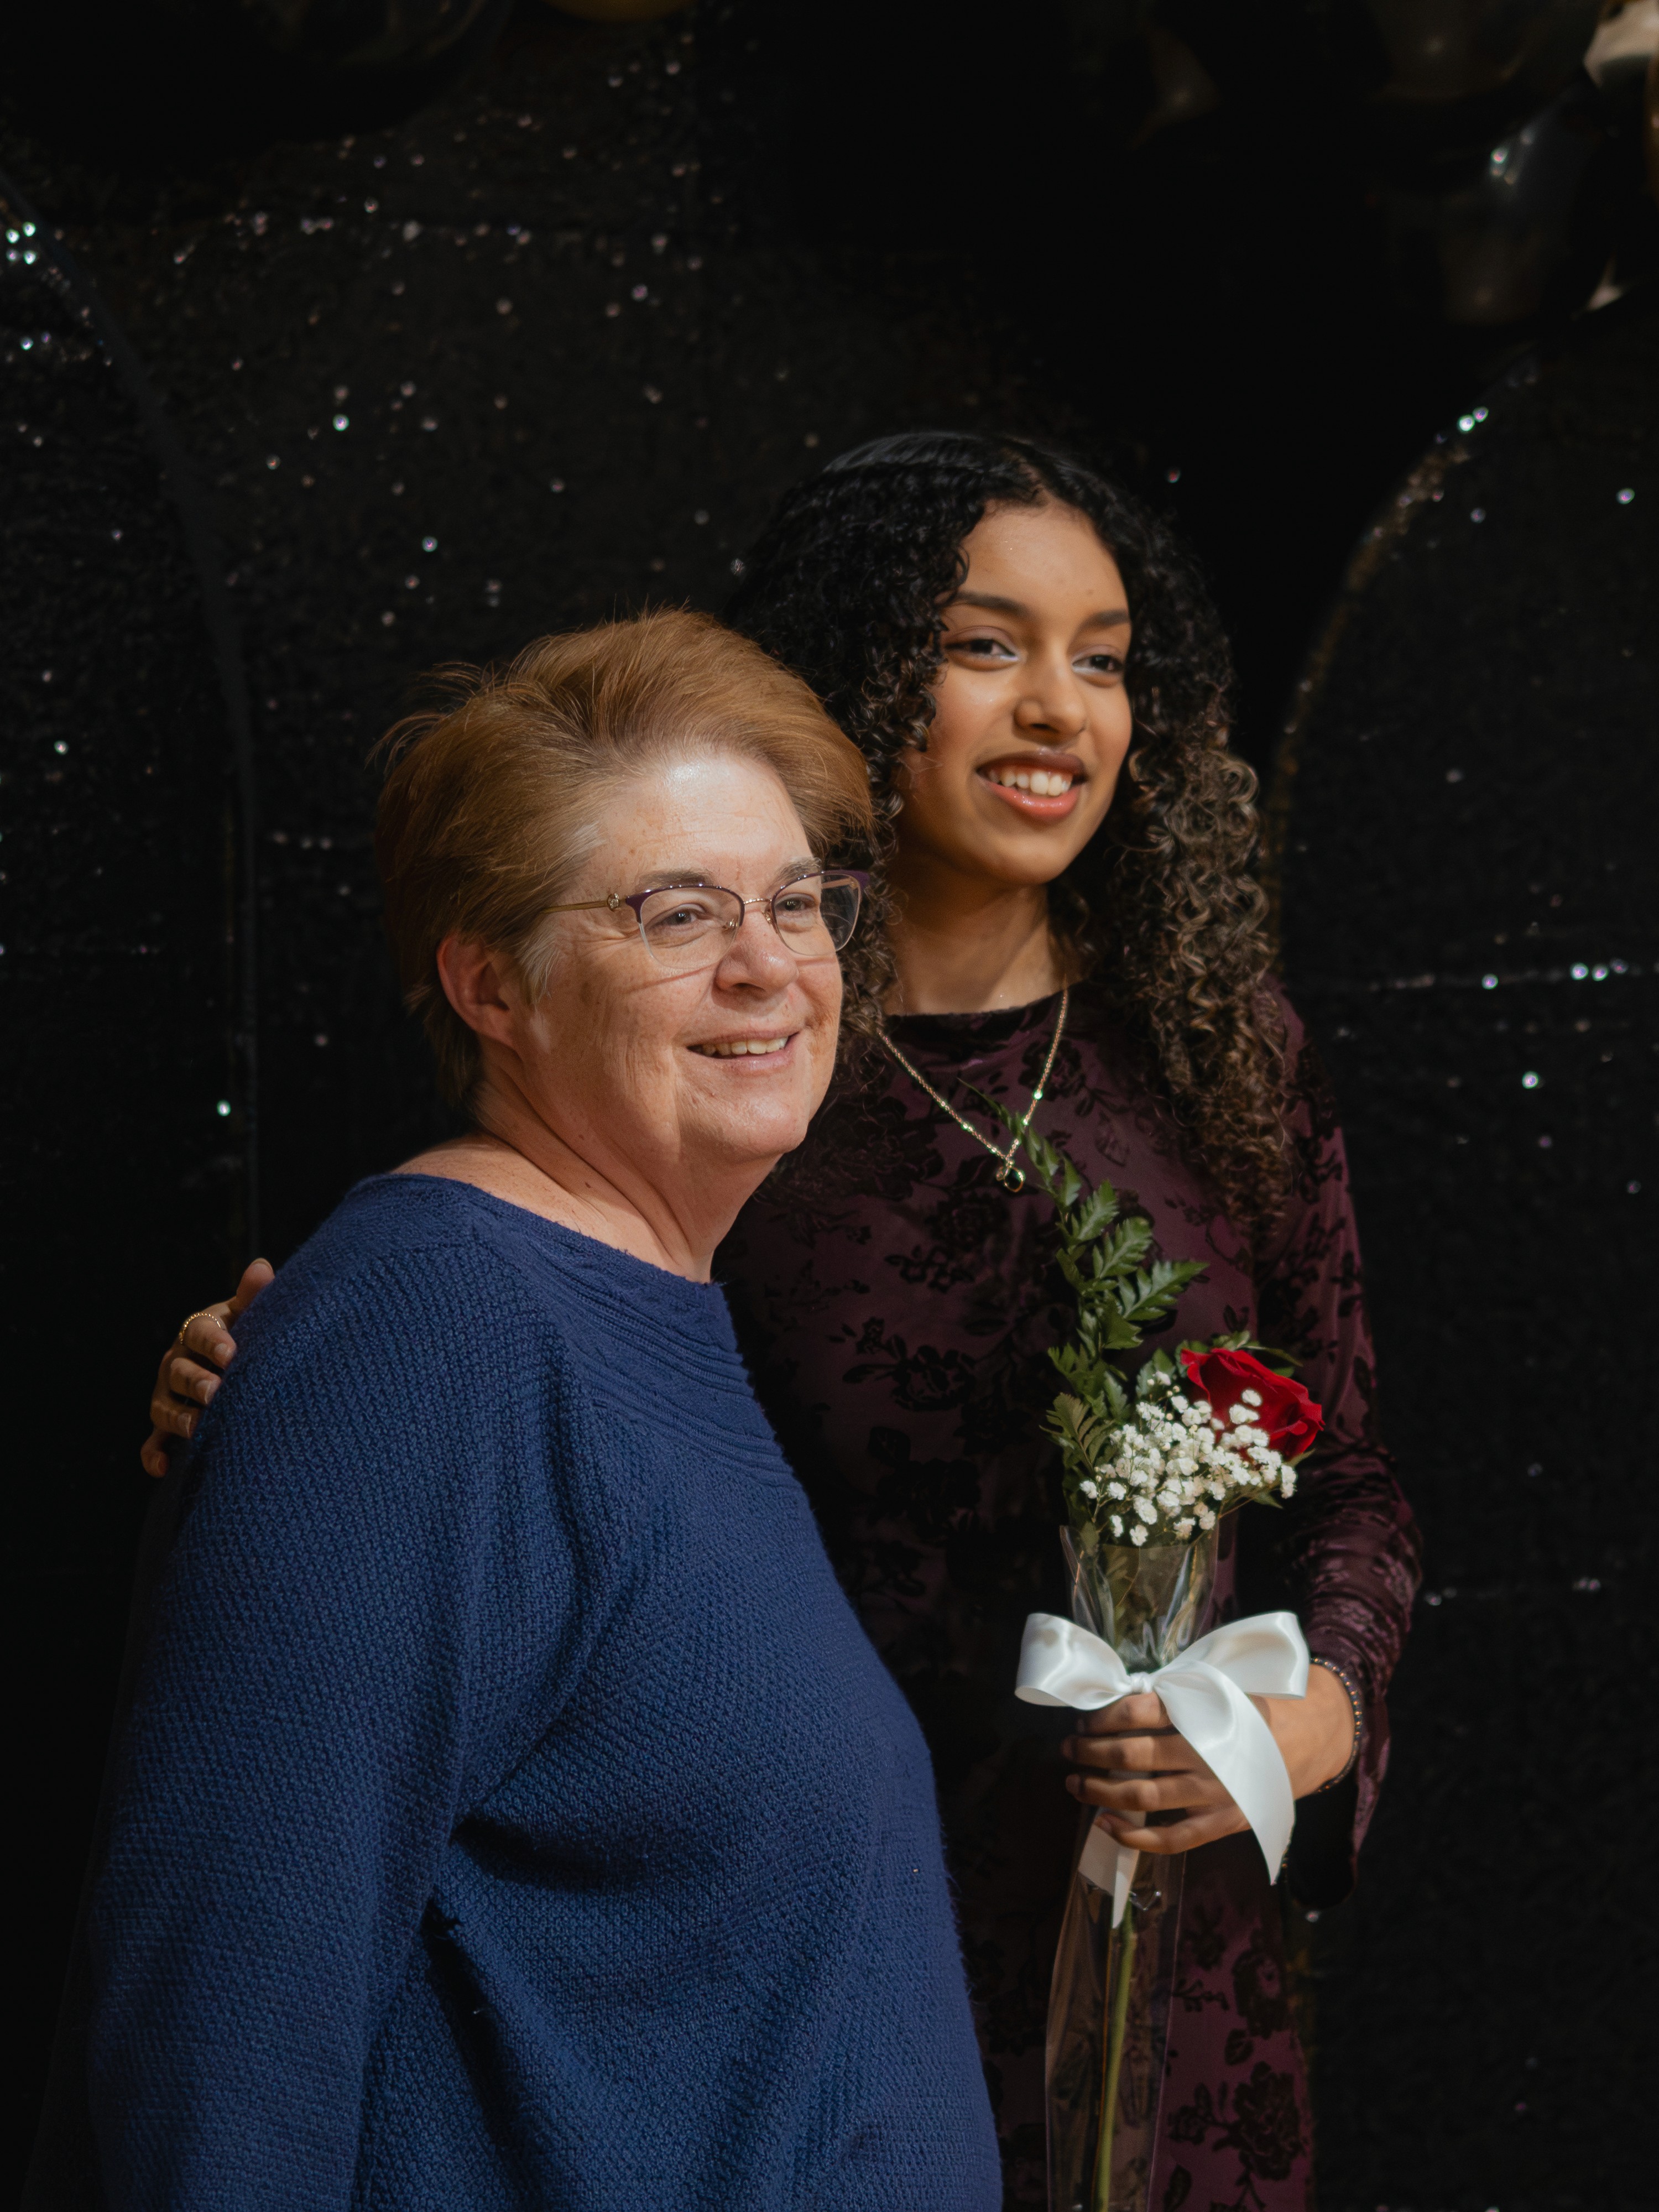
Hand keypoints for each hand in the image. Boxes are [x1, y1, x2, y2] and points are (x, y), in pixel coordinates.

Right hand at [140, 1259, 273, 1476]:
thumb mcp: (249, 1313)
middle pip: (180, 1372)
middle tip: (216, 1392)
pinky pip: (152, 1442)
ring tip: (198, 1428)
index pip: (200, 1332)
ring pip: (164, 1407)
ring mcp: (167, 1394)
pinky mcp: (164, 1424)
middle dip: (197, 1383)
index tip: (231, 1353)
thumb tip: (262, 1266)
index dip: (214, 1342)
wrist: (230, 1359)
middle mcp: (176, 1361)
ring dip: (179, 1418)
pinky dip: (153, 1455)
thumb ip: (254, 1295)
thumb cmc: (243, 1331)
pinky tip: (162, 1468)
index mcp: (198, 1330)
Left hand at [1062, 1665, 1357, 1856]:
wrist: (1313, 1737)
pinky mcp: (1223, 1823)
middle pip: (1133, 1755)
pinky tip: (1106, 1826)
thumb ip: (1177, 1694)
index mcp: (1205, 1714)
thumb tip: (1122, 1701)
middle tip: (1069, 1746)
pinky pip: (1173, 1839)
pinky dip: (1135, 1838)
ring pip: (1144, 1798)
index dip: (1104, 1716)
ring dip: (1100, 1791)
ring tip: (1074, 1783)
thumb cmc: (1258, 1706)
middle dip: (1091, 1751)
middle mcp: (1207, 1756)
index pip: (1139, 1712)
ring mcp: (1215, 1794)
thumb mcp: (1220, 1686)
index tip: (1085, 1718)